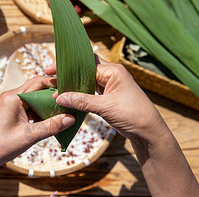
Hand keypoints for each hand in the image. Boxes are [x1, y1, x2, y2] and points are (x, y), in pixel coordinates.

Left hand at [0, 76, 74, 167]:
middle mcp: (11, 97)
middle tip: (68, 104)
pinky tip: (49, 121)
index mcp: (13, 98)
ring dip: (46, 105)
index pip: (38, 82)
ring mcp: (11, 104)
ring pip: (34, 99)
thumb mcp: (29, 136)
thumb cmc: (0, 146)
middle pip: (37, 89)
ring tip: (61, 114)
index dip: (54, 84)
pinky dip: (40, 112)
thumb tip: (70, 119)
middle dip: (52, 96)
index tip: (68, 90)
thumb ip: (51, 126)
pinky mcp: (12, 112)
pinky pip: (30, 107)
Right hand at [45, 56, 169, 147]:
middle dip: (68, 74)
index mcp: (113, 71)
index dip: (67, 67)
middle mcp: (112, 75)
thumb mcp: (105, 107)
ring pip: (87, 81)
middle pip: (85, 70)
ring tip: (57, 87)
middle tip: (51, 78)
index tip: (50, 70)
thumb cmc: (133, 115)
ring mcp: (110, 86)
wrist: (148, 131)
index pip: (86, 63)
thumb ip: (81, 101)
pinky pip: (91, 92)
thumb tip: (59, 97)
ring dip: (74, 85)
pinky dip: (80, 94)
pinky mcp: (108, 97)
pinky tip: (69, 97)